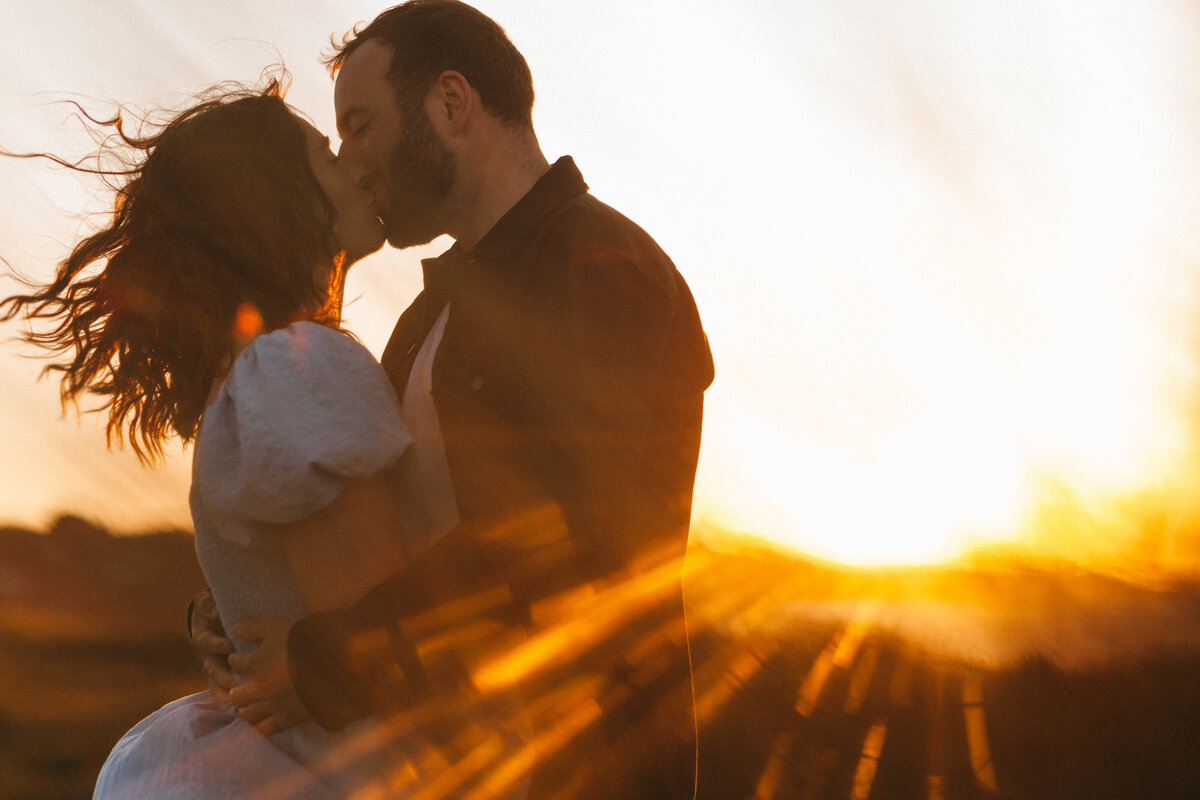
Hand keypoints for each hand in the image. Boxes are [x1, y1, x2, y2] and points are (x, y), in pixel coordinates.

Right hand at [189, 589, 236, 703]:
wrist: (211, 617)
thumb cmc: (212, 610)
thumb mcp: (208, 605)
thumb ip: (210, 607)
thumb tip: (215, 612)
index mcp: (203, 638)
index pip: (206, 642)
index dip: (216, 645)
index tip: (228, 646)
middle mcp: (207, 656)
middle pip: (212, 669)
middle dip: (223, 676)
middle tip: (236, 681)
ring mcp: (214, 667)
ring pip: (217, 683)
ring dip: (228, 691)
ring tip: (241, 698)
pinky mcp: (223, 675)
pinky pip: (225, 689)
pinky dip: (233, 697)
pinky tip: (246, 704)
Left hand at [228, 618, 310, 735]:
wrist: (331, 662)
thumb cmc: (303, 642)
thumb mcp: (276, 628)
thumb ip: (253, 629)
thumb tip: (234, 628)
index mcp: (254, 664)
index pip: (234, 663)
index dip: (235, 659)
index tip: (238, 659)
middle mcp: (257, 688)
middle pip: (235, 695)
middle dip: (234, 691)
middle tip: (236, 689)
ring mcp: (271, 705)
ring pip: (247, 714)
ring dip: (244, 710)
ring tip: (245, 708)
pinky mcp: (285, 718)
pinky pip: (265, 729)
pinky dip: (260, 726)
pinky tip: (260, 723)